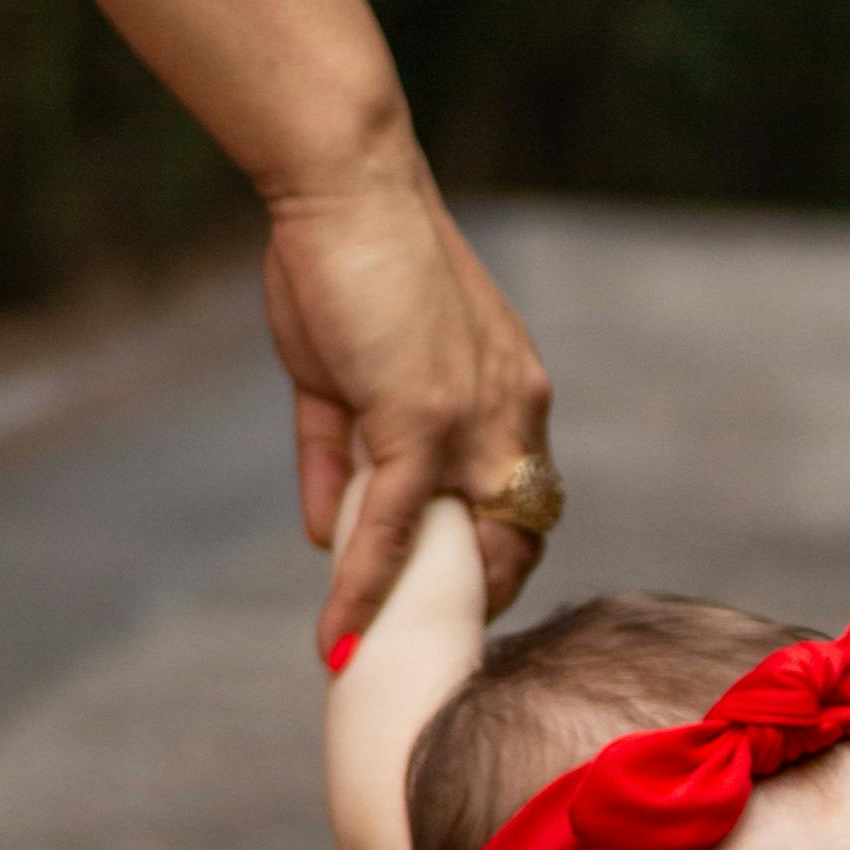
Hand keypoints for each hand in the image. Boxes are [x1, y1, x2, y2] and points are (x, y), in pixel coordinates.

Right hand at [259, 154, 556, 644]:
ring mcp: (472, 420)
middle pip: (513, 539)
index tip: (459, 603)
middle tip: (429, 651)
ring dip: (416, 613)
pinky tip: (337, 636)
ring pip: (457, 546)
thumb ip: (340, 459)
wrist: (344, 184)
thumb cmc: (341, 264)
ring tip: (383, 665)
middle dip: (474, 602)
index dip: (494, 560)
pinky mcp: (422, 421)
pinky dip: (363, 588)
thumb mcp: (340, 377)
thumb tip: (328, 533)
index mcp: (509, 395)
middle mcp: (511, 413)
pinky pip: (395, 528)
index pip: (522, 503)